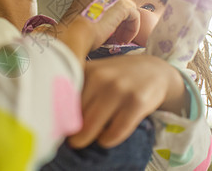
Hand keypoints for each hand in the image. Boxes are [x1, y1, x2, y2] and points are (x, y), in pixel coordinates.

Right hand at [56, 0, 139, 63]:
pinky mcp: (122, 5)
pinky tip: (123, 39)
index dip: (110, 13)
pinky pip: (135, 16)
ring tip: (119, 39)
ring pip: (128, 9)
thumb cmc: (72, 31)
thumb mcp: (79, 19)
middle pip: (119, 3)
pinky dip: (132, 29)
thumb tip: (99, 26)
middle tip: (114, 36)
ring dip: (126, 25)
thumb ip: (91, 16)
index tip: (107, 27)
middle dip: (119, 20)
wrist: (74, 33)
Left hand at [68, 55, 187, 148]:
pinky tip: (106, 137)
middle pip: (76, 115)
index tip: (59, 127)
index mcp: (88, 70)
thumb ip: (78, 86)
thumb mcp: (97, 72)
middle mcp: (102, 78)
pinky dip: (107, 140)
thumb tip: (56, 114)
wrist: (155, 71)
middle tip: (74, 138)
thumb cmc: (119, 75)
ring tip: (90, 137)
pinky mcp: (137, 103)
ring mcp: (120, 90)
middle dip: (73, 130)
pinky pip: (115, 132)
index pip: (64, 100)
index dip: (59, 117)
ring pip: (92, 126)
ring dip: (88, 137)